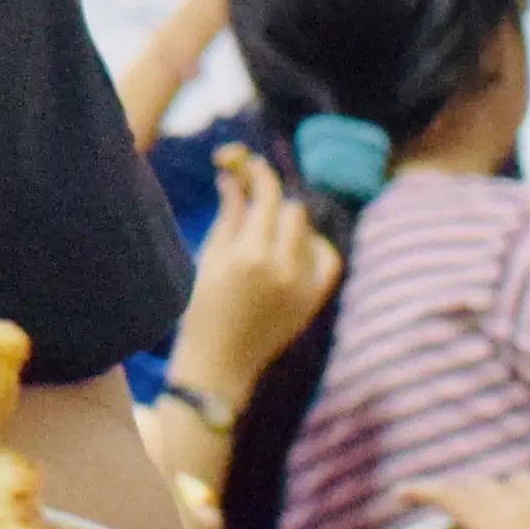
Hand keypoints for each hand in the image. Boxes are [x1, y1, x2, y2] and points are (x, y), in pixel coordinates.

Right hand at [173, 147, 342, 399]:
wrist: (220, 363)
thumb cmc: (203, 308)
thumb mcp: (211, 256)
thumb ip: (229, 213)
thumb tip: (235, 177)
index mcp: (251, 255)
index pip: (268, 196)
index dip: (260, 174)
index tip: (251, 165)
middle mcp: (283, 268)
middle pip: (293, 210)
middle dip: (273, 200)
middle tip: (256, 198)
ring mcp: (303, 286)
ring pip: (309, 231)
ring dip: (291, 223)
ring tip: (268, 230)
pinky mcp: (314, 300)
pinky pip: (327, 258)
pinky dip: (313, 247)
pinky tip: (294, 249)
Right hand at [386, 469, 529, 528]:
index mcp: (491, 525)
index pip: (448, 495)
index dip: (422, 490)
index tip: (402, 494)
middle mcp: (519, 503)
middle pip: (481, 484)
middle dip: (460, 493)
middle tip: (451, 509)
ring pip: (520, 478)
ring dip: (503, 488)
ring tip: (499, 505)